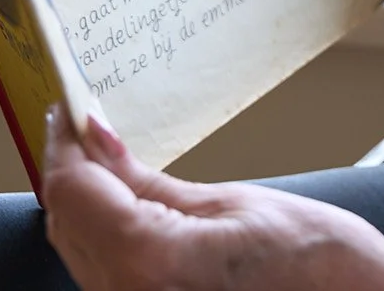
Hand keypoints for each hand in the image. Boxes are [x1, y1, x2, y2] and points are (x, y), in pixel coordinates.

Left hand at [41, 107, 383, 290]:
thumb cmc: (319, 261)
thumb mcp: (232, 201)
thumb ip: (147, 180)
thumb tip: (98, 139)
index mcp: (148, 261)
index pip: (72, 191)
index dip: (63, 144)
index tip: (66, 110)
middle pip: (65, 225)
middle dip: (70, 172)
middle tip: (83, 125)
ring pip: (78, 253)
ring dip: (83, 205)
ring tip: (103, 160)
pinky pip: (103, 277)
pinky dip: (103, 236)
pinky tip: (121, 207)